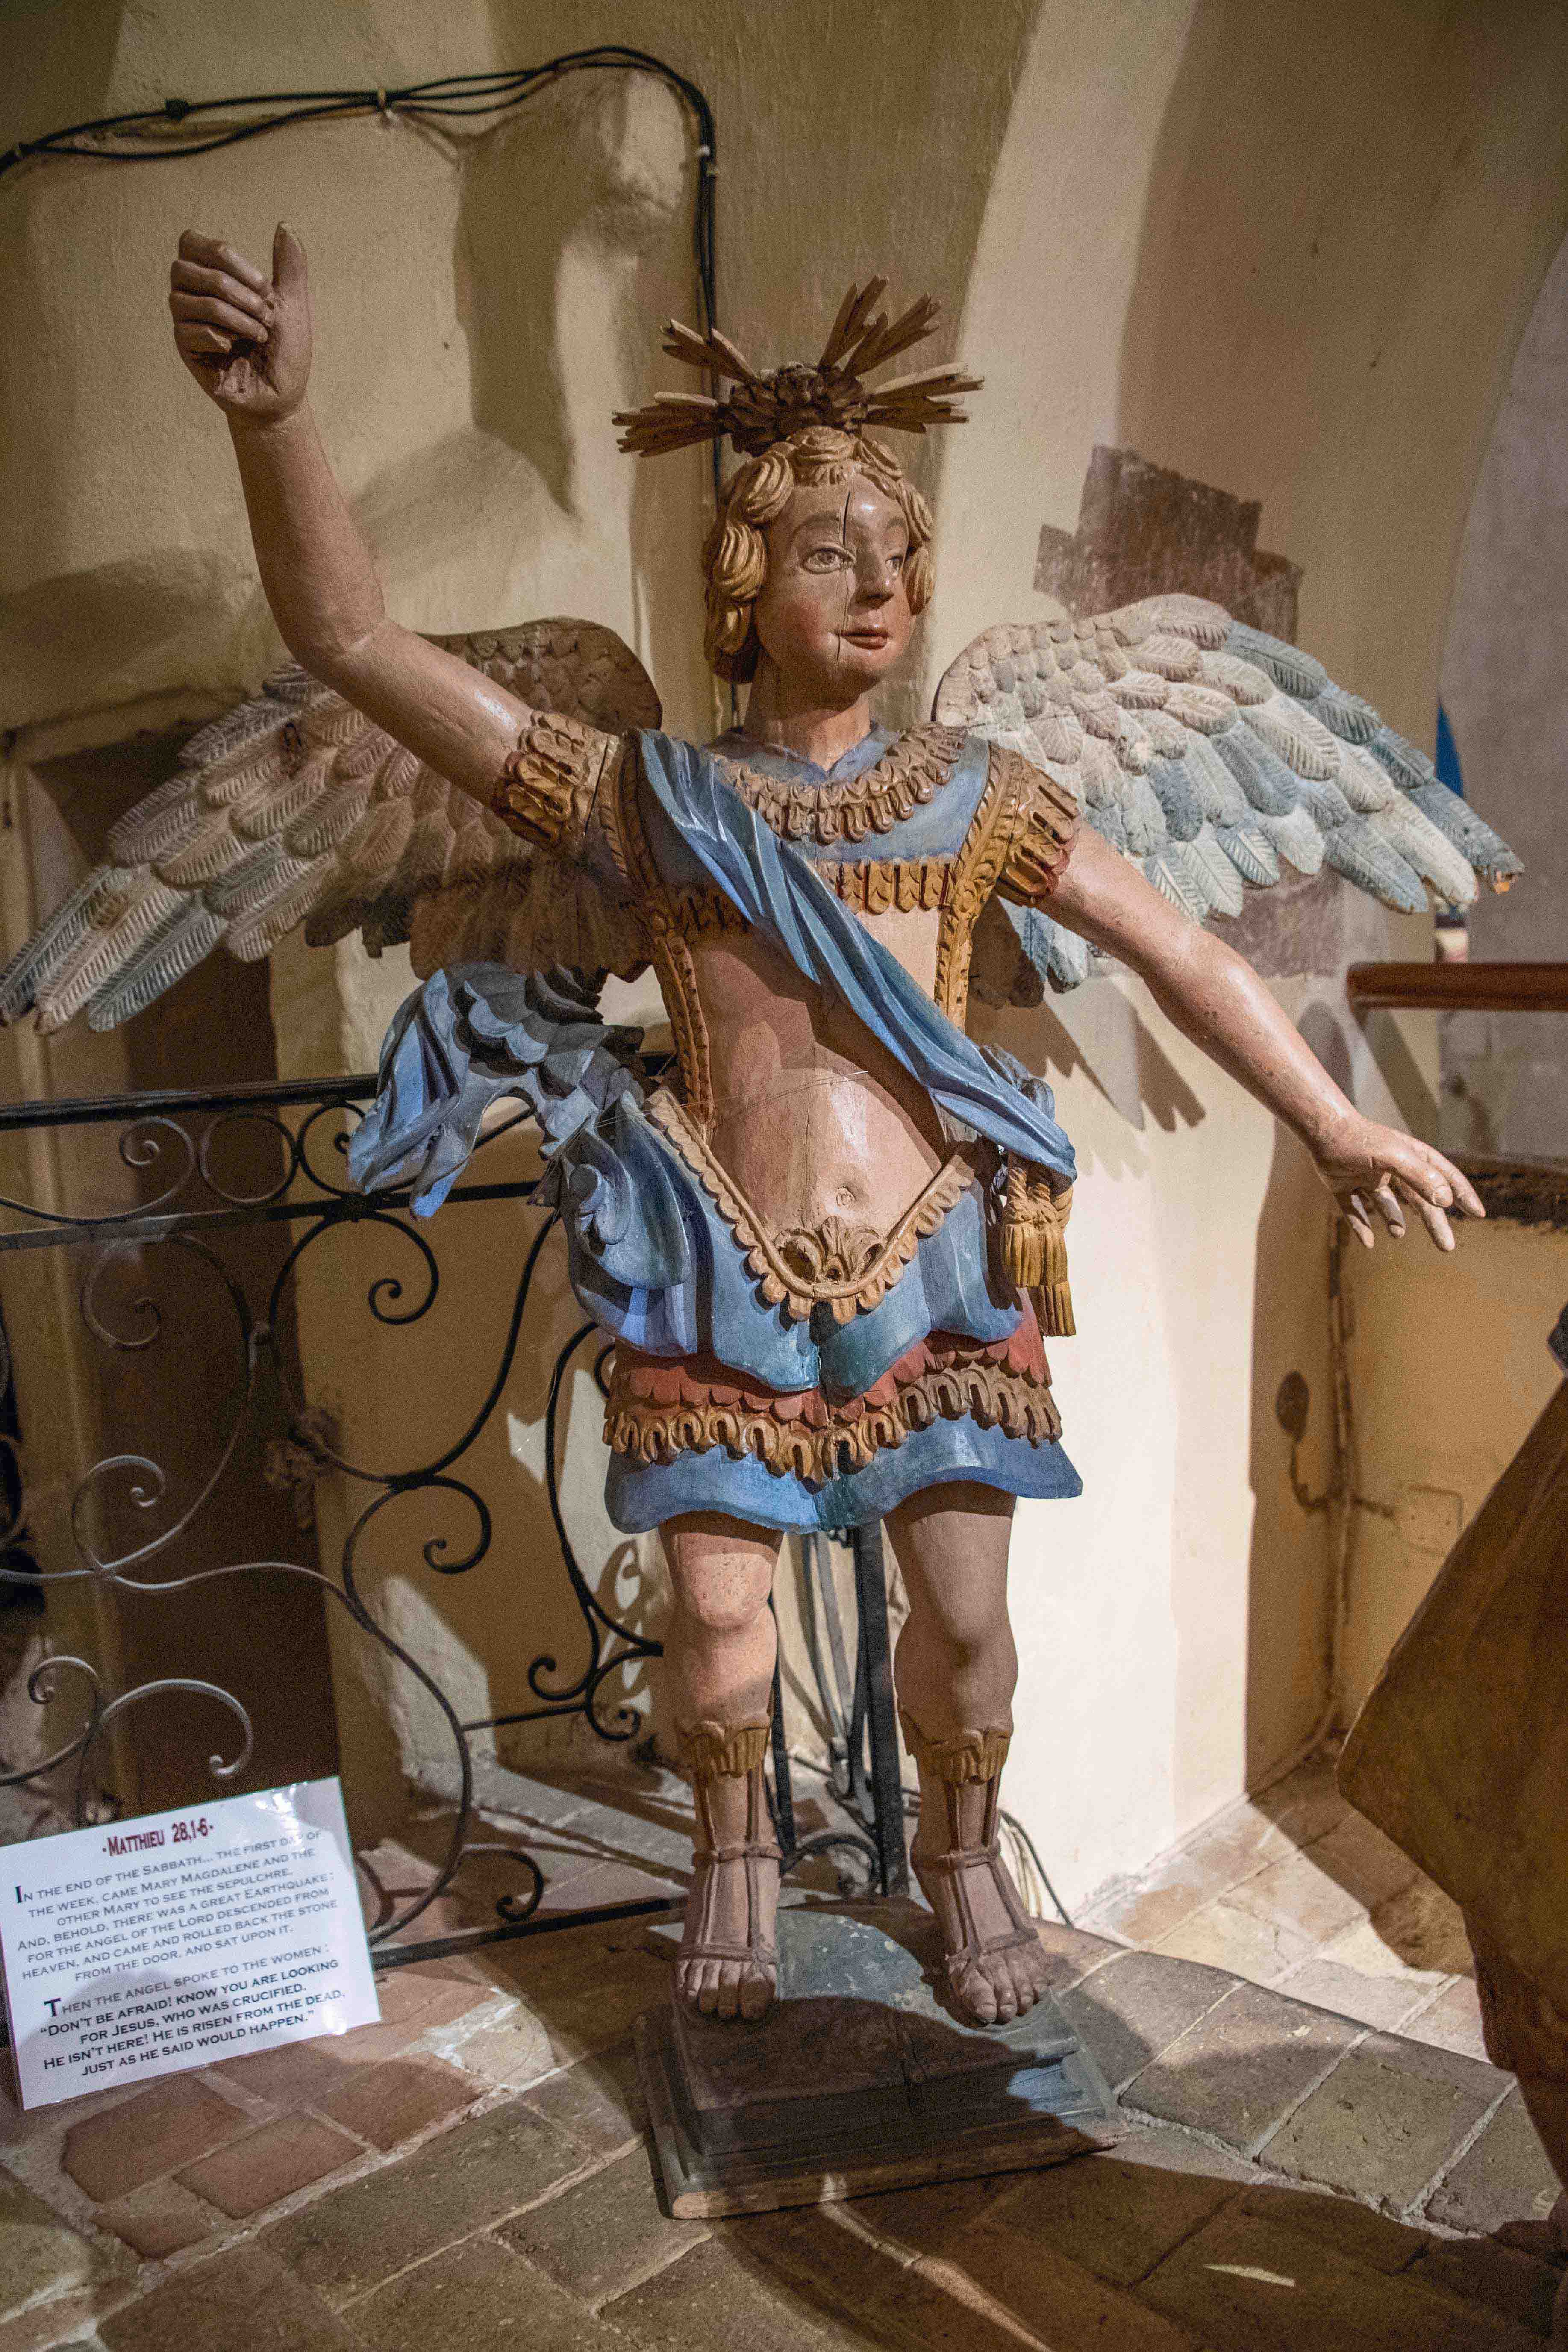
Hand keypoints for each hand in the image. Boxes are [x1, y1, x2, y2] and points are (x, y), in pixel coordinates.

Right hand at [169, 224, 310, 423]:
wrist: (282, 396)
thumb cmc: (285, 351)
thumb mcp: (293, 304)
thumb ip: (289, 266)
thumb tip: (285, 225)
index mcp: (213, 275)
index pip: (191, 242)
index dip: (222, 255)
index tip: (263, 284)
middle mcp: (193, 293)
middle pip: (184, 267)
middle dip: (231, 289)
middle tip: (264, 314)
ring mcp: (186, 321)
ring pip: (184, 299)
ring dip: (231, 316)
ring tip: (257, 335)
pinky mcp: (185, 349)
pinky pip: (186, 330)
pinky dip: (217, 337)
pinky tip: (234, 349)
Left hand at [1312, 1114, 1483, 1251]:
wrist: (1322, 1131)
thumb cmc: (1361, 1141)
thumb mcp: (1395, 1157)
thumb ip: (1420, 1177)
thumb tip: (1446, 1201)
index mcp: (1410, 1158)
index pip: (1444, 1178)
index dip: (1462, 1194)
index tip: (1477, 1213)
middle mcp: (1392, 1169)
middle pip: (1419, 1200)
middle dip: (1434, 1223)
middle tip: (1447, 1246)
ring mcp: (1367, 1178)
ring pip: (1387, 1205)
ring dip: (1394, 1221)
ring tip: (1398, 1234)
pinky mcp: (1343, 1186)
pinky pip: (1355, 1211)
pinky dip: (1362, 1226)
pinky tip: (1369, 1242)